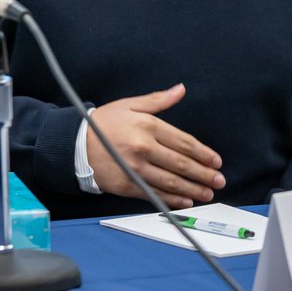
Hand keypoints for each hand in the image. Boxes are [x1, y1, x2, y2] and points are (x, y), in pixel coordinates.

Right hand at [86, 83, 224, 208]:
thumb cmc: (103, 123)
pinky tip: (185, 201)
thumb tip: (180, 89)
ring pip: (170, 181)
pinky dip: (171, 199)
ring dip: (192, 189)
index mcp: (148, 127)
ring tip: (207, 193)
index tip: (216, 161)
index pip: (184, 142)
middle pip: (180, 164)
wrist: (73, 145)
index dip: (203, 153)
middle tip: (219, 180)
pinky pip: (154, 193)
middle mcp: (144, 148)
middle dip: (203, 173)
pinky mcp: (126, 185)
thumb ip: (158, 100)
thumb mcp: (130, 105)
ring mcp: (135, 169)